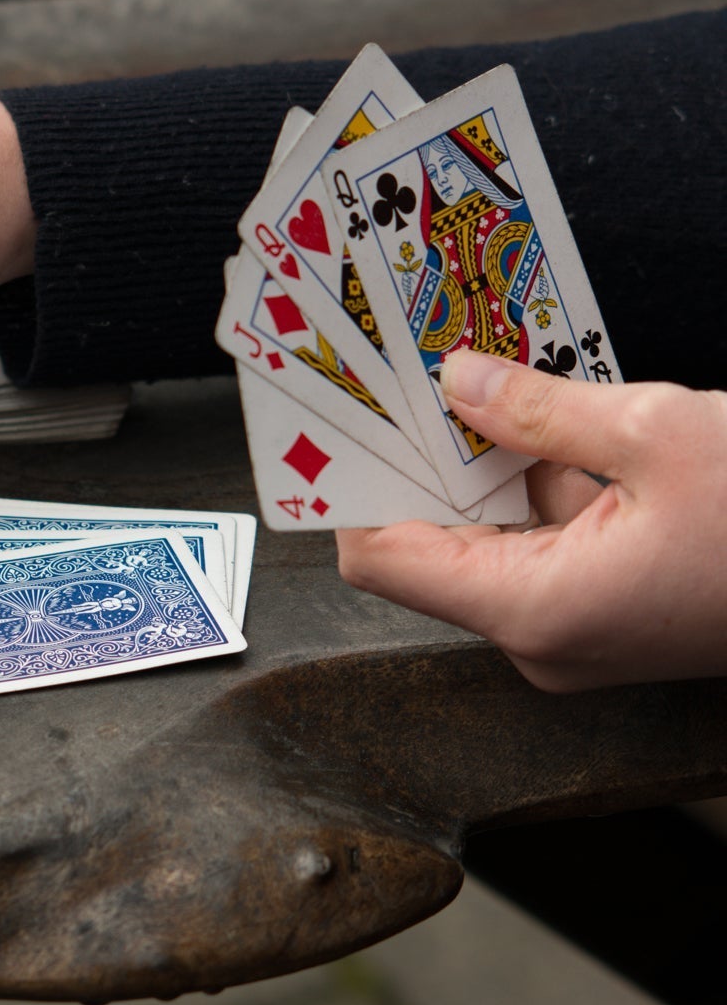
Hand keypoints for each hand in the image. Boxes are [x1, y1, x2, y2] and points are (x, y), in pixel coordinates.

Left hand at [336, 348, 726, 690]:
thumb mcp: (660, 434)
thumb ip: (540, 410)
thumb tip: (457, 382)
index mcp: (532, 610)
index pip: (380, 558)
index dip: (357, 485)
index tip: (345, 416)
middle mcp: (541, 637)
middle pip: (433, 540)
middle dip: (425, 454)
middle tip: (406, 366)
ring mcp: (579, 630)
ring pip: (496, 533)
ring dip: (491, 458)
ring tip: (475, 368)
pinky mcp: (614, 611)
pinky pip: (550, 540)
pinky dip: (546, 478)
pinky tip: (551, 409)